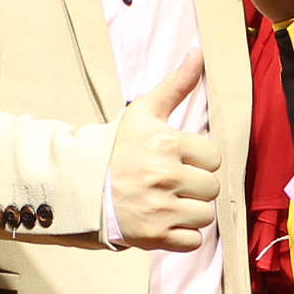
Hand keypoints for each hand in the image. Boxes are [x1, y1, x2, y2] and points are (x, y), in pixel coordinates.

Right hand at [108, 57, 219, 251]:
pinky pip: (193, 241)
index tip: (177, 159)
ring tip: (167, 201)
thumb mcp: (145, 112)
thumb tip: (198, 52)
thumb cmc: (118, 148)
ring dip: (191, 211)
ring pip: (205, 215)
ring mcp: (158, 209)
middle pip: (212, 188)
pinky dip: (182, 235)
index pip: (213, 158)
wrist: (80, 186)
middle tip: (170, 182)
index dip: (198, 160)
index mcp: (165, 145)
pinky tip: (164, 221)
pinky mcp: (154, 237)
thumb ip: (177, 84)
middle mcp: (163, 177)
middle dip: (195, 186)